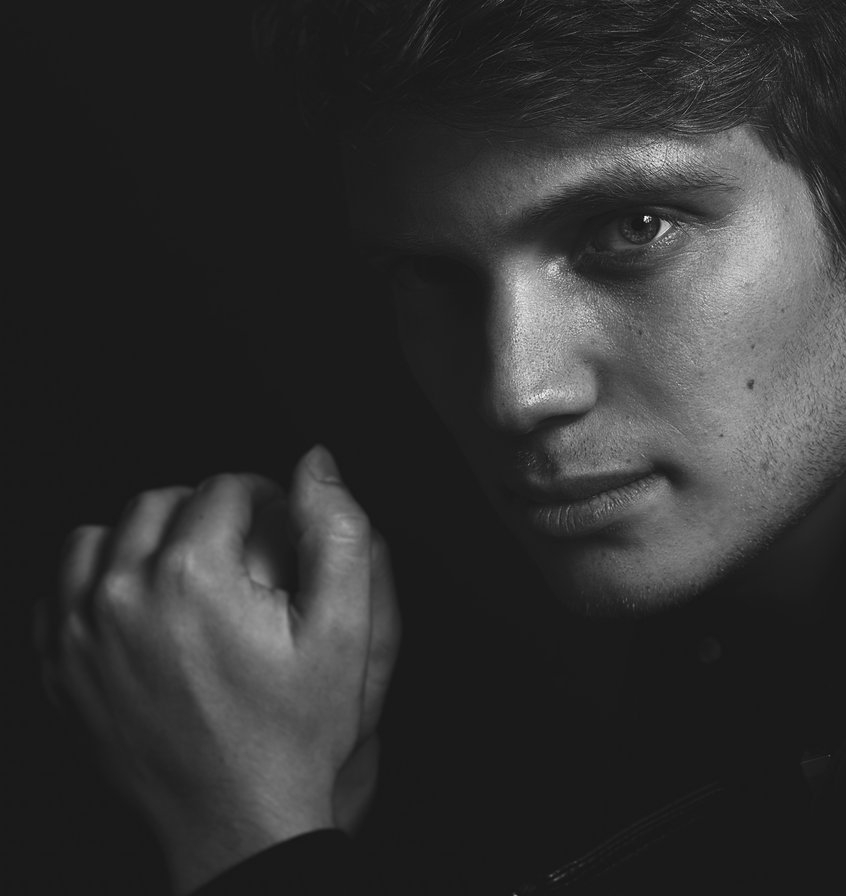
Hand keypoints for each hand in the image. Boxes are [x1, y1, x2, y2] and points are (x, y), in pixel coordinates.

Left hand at [37, 446, 400, 894]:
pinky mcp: (59, 673)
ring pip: (98, 538)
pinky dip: (95, 584)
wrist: (239, 822)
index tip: (278, 528)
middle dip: (205, 512)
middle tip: (240, 550)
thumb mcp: (348, 627)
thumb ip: (338, 529)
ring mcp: (80, 638)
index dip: (263, 498)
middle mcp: (122, 597)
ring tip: (187, 572)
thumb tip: (315, 462)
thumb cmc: (296, 730)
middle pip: (158, 502)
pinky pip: (58, 592)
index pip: (223, 487)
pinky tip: (141, 607)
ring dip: (143, 540)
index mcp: (193, 577)